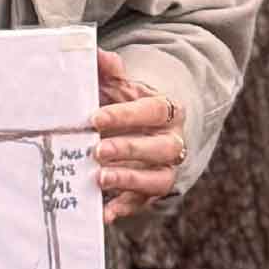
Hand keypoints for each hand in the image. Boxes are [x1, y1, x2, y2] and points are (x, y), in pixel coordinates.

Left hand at [91, 48, 184, 225]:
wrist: (146, 128)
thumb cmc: (127, 105)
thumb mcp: (120, 86)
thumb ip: (109, 71)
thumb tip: (98, 55)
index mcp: (168, 110)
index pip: (153, 110)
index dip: (126, 115)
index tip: (95, 118)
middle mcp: (173, 141)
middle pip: (161, 148)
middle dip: (129, 150)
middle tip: (97, 151)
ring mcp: (166, 169)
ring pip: (158, 179)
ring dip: (130, 180)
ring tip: (100, 179)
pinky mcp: (152, 192)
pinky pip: (143, 203)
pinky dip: (124, 209)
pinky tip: (104, 213)